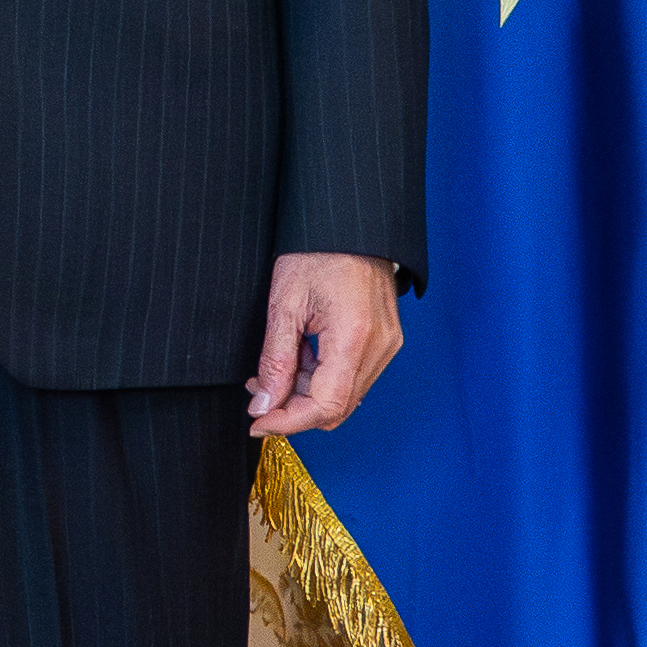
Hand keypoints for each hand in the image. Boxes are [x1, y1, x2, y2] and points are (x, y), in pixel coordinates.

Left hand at [248, 251, 403, 437]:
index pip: (325, 406)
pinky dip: (323, 377)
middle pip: (337, 408)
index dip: (288, 421)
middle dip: (294, 408)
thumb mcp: (284, 304)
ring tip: (277, 365)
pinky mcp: (387, 342)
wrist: (349, 225)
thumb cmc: (316, 252)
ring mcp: (388, 346)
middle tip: (259, 392)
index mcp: (354, 337)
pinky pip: (354, 377)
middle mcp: (380, 348)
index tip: (258, 422)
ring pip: (345, 396)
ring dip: (307, 392)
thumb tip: (263, 404)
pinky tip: (301, 355)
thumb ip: (275, 360)